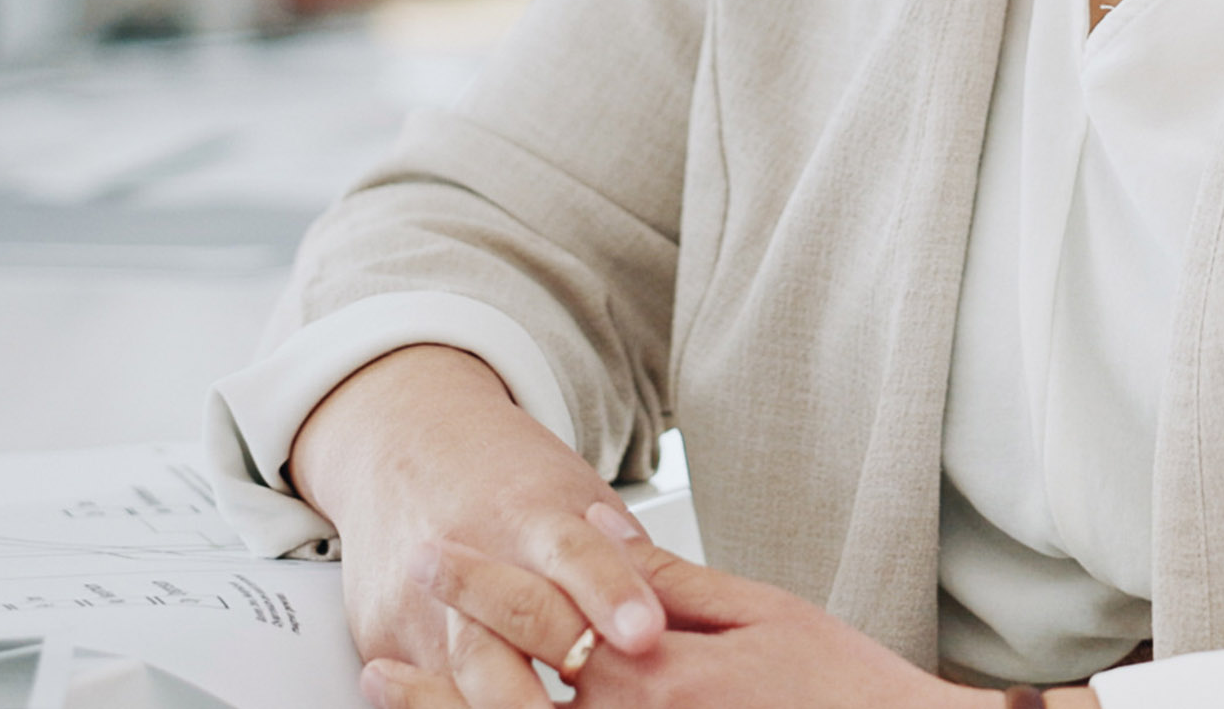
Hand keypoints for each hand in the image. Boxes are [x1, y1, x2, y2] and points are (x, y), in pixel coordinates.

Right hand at [293, 345, 667, 708]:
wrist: (401, 439)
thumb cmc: (504, 477)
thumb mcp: (574, 495)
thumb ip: (627, 559)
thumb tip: (687, 623)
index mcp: (530, 513)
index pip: (576, 556)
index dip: (611, 595)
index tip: (646, 634)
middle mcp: (470, 556)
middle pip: (505, 629)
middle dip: (544, 678)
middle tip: (586, 707)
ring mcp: (419, 602)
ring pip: (457, 676)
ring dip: (497, 705)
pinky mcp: (383, 637)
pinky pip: (425, 693)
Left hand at [379, 549, 989, 708]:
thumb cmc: (842, 688)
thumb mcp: (762, 612)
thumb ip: (670, 579)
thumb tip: (605, 532)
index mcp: (659, 672)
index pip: (547, 621)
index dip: (485, 588)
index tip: (441, 559)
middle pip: (511, 703)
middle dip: (440, 679)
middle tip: (381, 656)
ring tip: (393, 700)